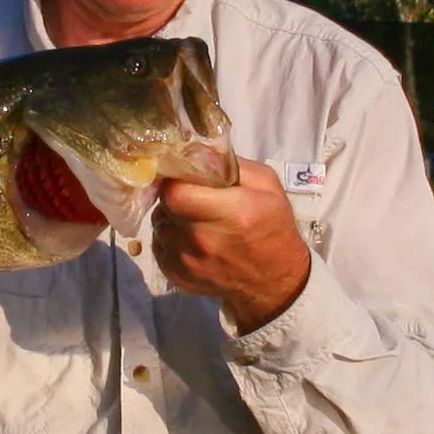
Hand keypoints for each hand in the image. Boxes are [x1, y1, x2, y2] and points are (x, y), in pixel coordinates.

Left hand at [151, 157, 311, 333]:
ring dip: (170, 217)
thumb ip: (232, 164)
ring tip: (192, 218)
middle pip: (165, 207)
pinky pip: (158, 246)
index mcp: (230, 214)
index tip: (184, 176)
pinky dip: (169, 238)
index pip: (176, 192)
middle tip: (191, 195)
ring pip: (159, 225)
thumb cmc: (274, 229)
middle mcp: (203, 240)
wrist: (275, 282)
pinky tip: (189, 238)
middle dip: (174, 196)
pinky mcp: (176, 276)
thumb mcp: (267, 186)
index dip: (175, 180)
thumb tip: (198, 151)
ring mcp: (187, 262)